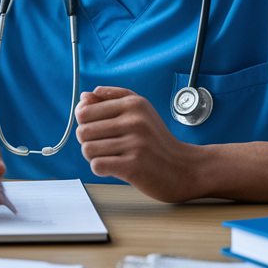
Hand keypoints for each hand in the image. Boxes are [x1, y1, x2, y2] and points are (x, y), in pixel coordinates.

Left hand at [75, 86, 202, 202]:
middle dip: (89, 142)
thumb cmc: (157, 141)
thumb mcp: (139, 111)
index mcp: (133, 104)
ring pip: (87, 149)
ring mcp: (135, 143)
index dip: (85, 124)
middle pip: (83, 131)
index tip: (99, 131)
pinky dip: (102, 169)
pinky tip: (116, 167)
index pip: (84, 111)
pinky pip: (97, 165)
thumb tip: (83, 97)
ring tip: (113, 157)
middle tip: (107, 147)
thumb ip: (110, 99)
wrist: (184, 169)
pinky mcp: (134, 166)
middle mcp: (134, 120)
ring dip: (95, 157)